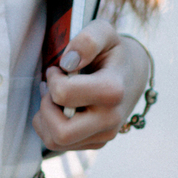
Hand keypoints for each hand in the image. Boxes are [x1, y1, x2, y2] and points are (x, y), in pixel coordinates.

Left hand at [33, 21, 150, 153]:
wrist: (131, 74)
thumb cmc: (112, 52)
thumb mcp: (104, 33)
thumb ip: (88, 39)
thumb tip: (68, 63)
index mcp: (113, 91)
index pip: (64, 95)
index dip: (53, 78)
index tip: (61, 68)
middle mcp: (111, 120)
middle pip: (61, 132)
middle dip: (47, 107)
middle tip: (53, 89)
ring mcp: (104, 135)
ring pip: (57, 142)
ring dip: (45, 119)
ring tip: (54, 98)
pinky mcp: (96, 143)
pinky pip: (59, 144)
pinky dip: (49, 127)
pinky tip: (58, 109)